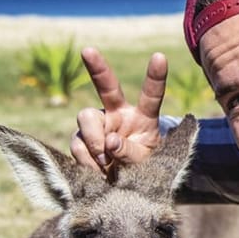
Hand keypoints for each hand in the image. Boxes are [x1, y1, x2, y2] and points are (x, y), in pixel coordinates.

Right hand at [70, 47, 167, 171]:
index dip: (155, 76)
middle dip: (97, 67)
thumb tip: (109, 141)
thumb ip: (129, 152)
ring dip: (95, 143)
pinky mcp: (80, 138)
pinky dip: (87, 160)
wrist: (122, 187)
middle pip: (106, 86)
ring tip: (107, 164)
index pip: (151, 95)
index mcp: (143, 116)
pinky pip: (78, 144)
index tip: (160, 57)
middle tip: (88, 50)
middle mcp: (117, 113)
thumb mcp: (143, 162)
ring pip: (86, 119)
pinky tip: (98, 170)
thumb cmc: (140, 169)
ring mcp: (97, 124)